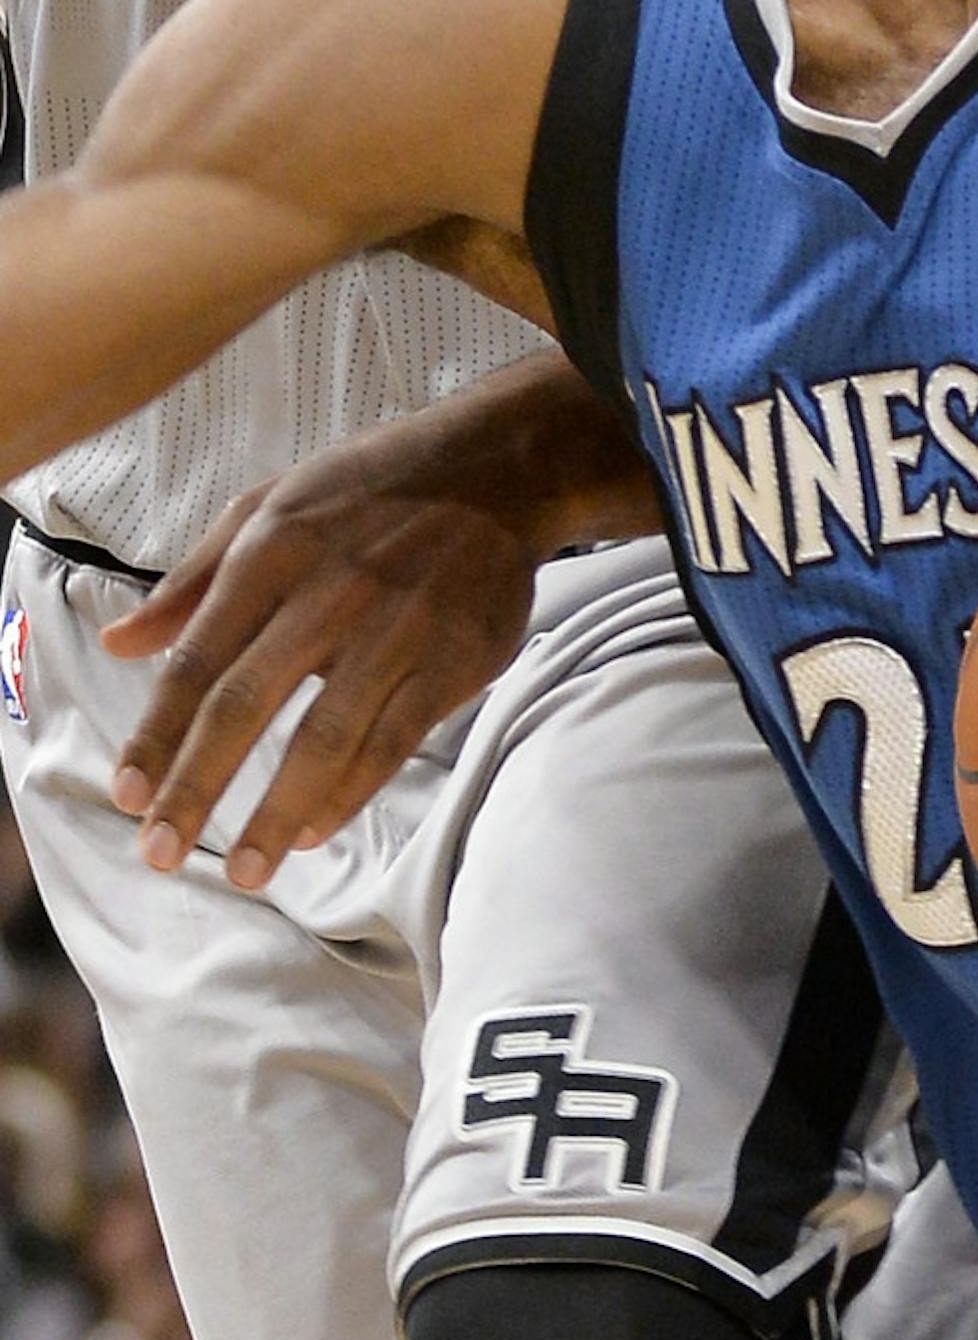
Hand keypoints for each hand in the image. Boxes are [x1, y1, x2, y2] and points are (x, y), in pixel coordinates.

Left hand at [100, 447, 542, 893]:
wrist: (497, 467)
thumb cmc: (368, 488)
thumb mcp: (268, 507)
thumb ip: (193, 581)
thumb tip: (117, 643)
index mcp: (273, 550)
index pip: (198, 657)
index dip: (157, 731)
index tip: (125, 792)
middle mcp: (329, 591)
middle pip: (246, 704)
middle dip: (195, 786)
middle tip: (160, 851)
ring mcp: (396, 629)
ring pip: (324, 737)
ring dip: (276, 813)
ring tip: (242, 871)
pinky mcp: (453, 659)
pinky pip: (393, 741)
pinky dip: (350, 792)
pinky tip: (312, 830)